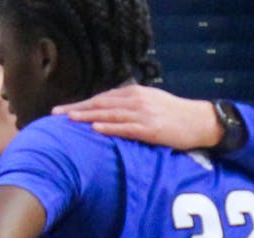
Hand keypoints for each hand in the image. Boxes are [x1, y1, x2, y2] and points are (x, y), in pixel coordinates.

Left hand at [52, 85, 222, 150]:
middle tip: (54, 115)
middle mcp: (136, 100)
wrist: (199, 121)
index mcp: (134, 93)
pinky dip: (110, 127)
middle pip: (99, 104)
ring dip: (87, 116)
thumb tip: (107, 111)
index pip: (101, 98)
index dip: (80, 104)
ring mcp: (143, 114)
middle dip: (76, 109)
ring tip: (68, 119)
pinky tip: (95, 128)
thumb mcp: (149, 103)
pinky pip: (126, 127)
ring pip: (109, 114)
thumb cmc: (173, 115)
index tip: (61, 110)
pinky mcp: (150, 128)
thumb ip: (129, 105)